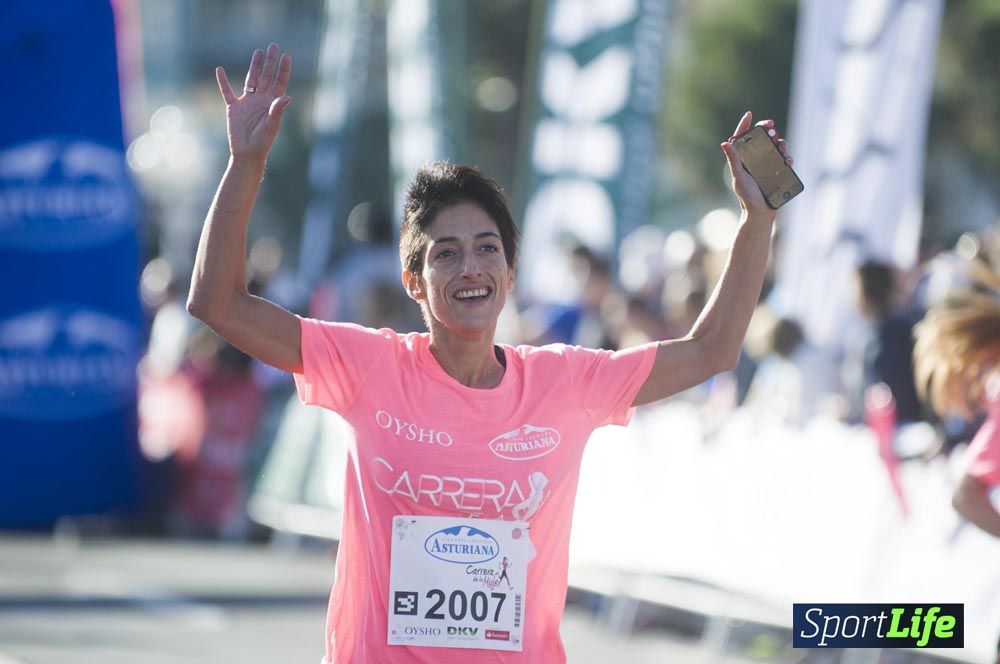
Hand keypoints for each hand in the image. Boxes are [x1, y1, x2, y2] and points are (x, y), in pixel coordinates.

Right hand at [215, 43, 292, 161]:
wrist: (246, 153)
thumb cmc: (262, 142)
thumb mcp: (272, 125)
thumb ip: (277, 110)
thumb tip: (288, 97)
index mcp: (272, 103)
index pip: (279, 82)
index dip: (283, 69)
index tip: (286, 55)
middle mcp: (261, 100)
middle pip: (266, 76)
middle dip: (270, 61)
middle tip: (273, 45)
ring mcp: (247, 102)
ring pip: (251, 79)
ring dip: (254, 66)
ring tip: (257, 51)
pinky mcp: (233, 108)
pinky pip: (227, 91)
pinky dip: (223, 81)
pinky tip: (220, 70)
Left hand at [720, 111, 792, 218]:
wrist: (761, 213)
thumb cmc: (747, 197)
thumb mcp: (739, 177)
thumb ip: (734, 160)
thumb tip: (725, 143)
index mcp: (742, 161)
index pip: (742, 139)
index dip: (745, 126)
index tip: (749, 114)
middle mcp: (754, 161)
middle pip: (761, 140)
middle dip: (767, 131)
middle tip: (771, 127)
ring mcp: (766, 166)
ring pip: (774, 148)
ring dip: (779, 142)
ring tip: (781, 145)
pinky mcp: (777, 173)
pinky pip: (783, 160)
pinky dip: (787, 157)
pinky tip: (787, 159)